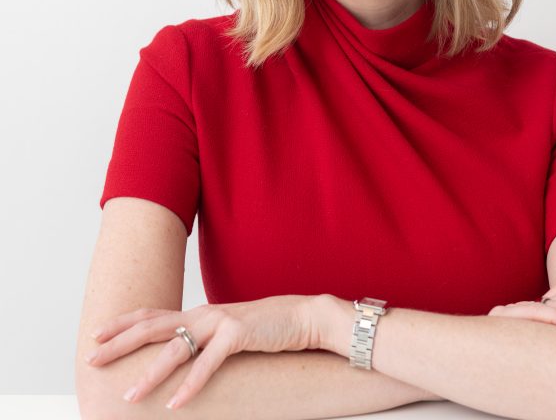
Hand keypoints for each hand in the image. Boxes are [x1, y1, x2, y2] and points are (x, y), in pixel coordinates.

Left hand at [85, 294, 316, 409]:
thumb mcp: (227, 333)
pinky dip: (191, 384)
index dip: (122, 323)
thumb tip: (182, 358)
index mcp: (199, 314)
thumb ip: (204, 341)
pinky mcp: (239, 334)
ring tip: (130, 396)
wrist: (301, 317)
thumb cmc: (264, 329)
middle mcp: (204, 314)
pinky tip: (176, 403)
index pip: (152, 314)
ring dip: (151, 374)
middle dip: (119, 343)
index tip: (95, 335)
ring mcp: (220, 322)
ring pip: (176, 347)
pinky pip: (209, 362)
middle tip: (91, 360)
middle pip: (152, 326)